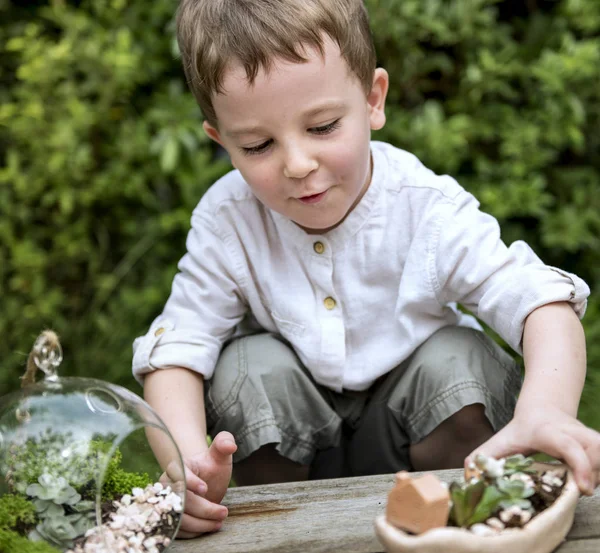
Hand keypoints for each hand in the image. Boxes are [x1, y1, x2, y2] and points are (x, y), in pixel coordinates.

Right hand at [162, 431, 237, 537]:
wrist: (203, 481)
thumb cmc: (211, 466)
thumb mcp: (220, 454)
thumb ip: (224, 443)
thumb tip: (230, 445)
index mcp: (178, 466)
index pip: (178, 474)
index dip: (190, 482)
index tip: (206, 488)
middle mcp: (167, 485)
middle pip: (181, 500)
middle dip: (203, 508)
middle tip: (224, 512)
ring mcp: (167, 503)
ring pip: (179, 518)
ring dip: (200, 524)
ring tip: (219, 522)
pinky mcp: (169, 518)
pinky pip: (177, 530)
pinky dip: (194, 532)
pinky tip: (209, 527)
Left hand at [465, 403, 599, 495]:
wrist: (543, 408)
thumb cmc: (521, 429)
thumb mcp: (502, 439)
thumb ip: (485, 455)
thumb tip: (469, 472)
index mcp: (548, 432)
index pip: (568, 446)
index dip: (579, 465)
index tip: (583, 488)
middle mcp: (572, 432)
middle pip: (595, 451)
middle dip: (593, 472)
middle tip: (581, 489)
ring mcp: (587, 436)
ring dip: (598, 473)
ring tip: (581, 484)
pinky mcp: (598, 443)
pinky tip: (587, 480)